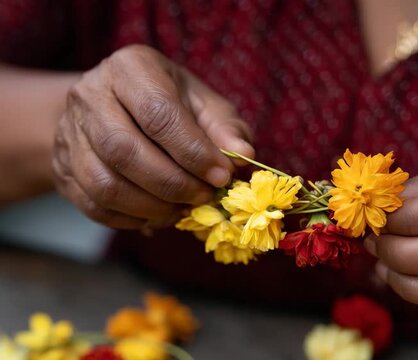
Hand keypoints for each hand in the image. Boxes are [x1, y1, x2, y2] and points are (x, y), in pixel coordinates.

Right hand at [53, 45, 253, 228]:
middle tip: (204, 197)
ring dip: (152, 207)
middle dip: (172, 183)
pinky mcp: (62, 166)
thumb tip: (244, 157)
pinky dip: (131, 219)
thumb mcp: (202, 103)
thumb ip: (225, 128)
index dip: (193, 152)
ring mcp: (69, 131)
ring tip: (183, 209)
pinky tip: (159, 215)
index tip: (222, 177)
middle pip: (125, 150)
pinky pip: (93, 205)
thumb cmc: (170, 102)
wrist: (115, 106)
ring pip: (104, 184)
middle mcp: (90, 94)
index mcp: (130, 67)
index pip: (158, 113)